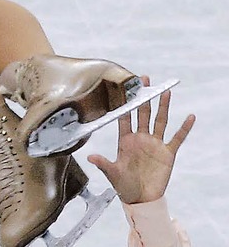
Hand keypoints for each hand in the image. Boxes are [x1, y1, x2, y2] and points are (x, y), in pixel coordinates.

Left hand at [88, 77, 194, 203]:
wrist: (141, 199)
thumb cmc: (124, 186)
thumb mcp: (112, 173)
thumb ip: (103, 164)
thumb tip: (89, 157)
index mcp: (125, 139)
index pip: (125, 116)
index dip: (125, 102)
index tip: (125, 87)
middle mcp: (140, 137)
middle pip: (143, 112)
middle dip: (144, 97)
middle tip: (145, 79)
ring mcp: (154, 144)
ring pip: (159, 120)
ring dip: (162, 106)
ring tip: (165, 91)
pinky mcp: (167, 153)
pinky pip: (177, 138)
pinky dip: (184, 128)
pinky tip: (190, 117)